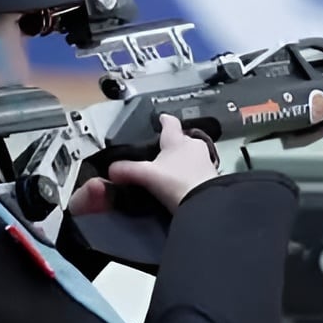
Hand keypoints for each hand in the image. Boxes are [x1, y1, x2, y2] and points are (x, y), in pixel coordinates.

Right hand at [67, 115, 219, 215]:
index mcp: (177, 140)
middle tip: (161, 151)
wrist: (206, 204)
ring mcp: (205, 161)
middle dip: (173, 143)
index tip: (161, 117)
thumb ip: (127, 170)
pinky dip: (189, 174)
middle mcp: (193, 146)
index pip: (170, 123)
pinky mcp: (212, 177)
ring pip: (191, 154)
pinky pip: (198, 170)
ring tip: (170, 169)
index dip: (164, 120)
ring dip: (183, 159)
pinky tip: (181, 184)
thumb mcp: (147, 176)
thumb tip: (111, 170)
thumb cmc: (176, 183)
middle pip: (182, 139)